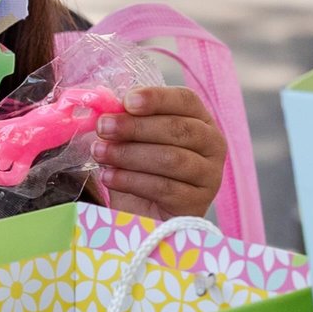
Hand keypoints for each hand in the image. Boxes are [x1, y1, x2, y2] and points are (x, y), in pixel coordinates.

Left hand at [93, 86, 225, 219]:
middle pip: (178, 129)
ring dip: (129, 154)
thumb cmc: (139, 169)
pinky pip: (164, 188)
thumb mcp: (133, 140)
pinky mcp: (197, 203)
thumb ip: (126, 120)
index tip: (127, 101)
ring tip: (100, 153)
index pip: (186, 100)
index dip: (157, 98)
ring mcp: (209, 175)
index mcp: (200, 120)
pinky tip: (109, 177)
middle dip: (135, 127)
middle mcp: (212, 144)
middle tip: (103, 128)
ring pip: (171, 159)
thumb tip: (105, 104)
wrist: (143, 213)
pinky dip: (131, 181)